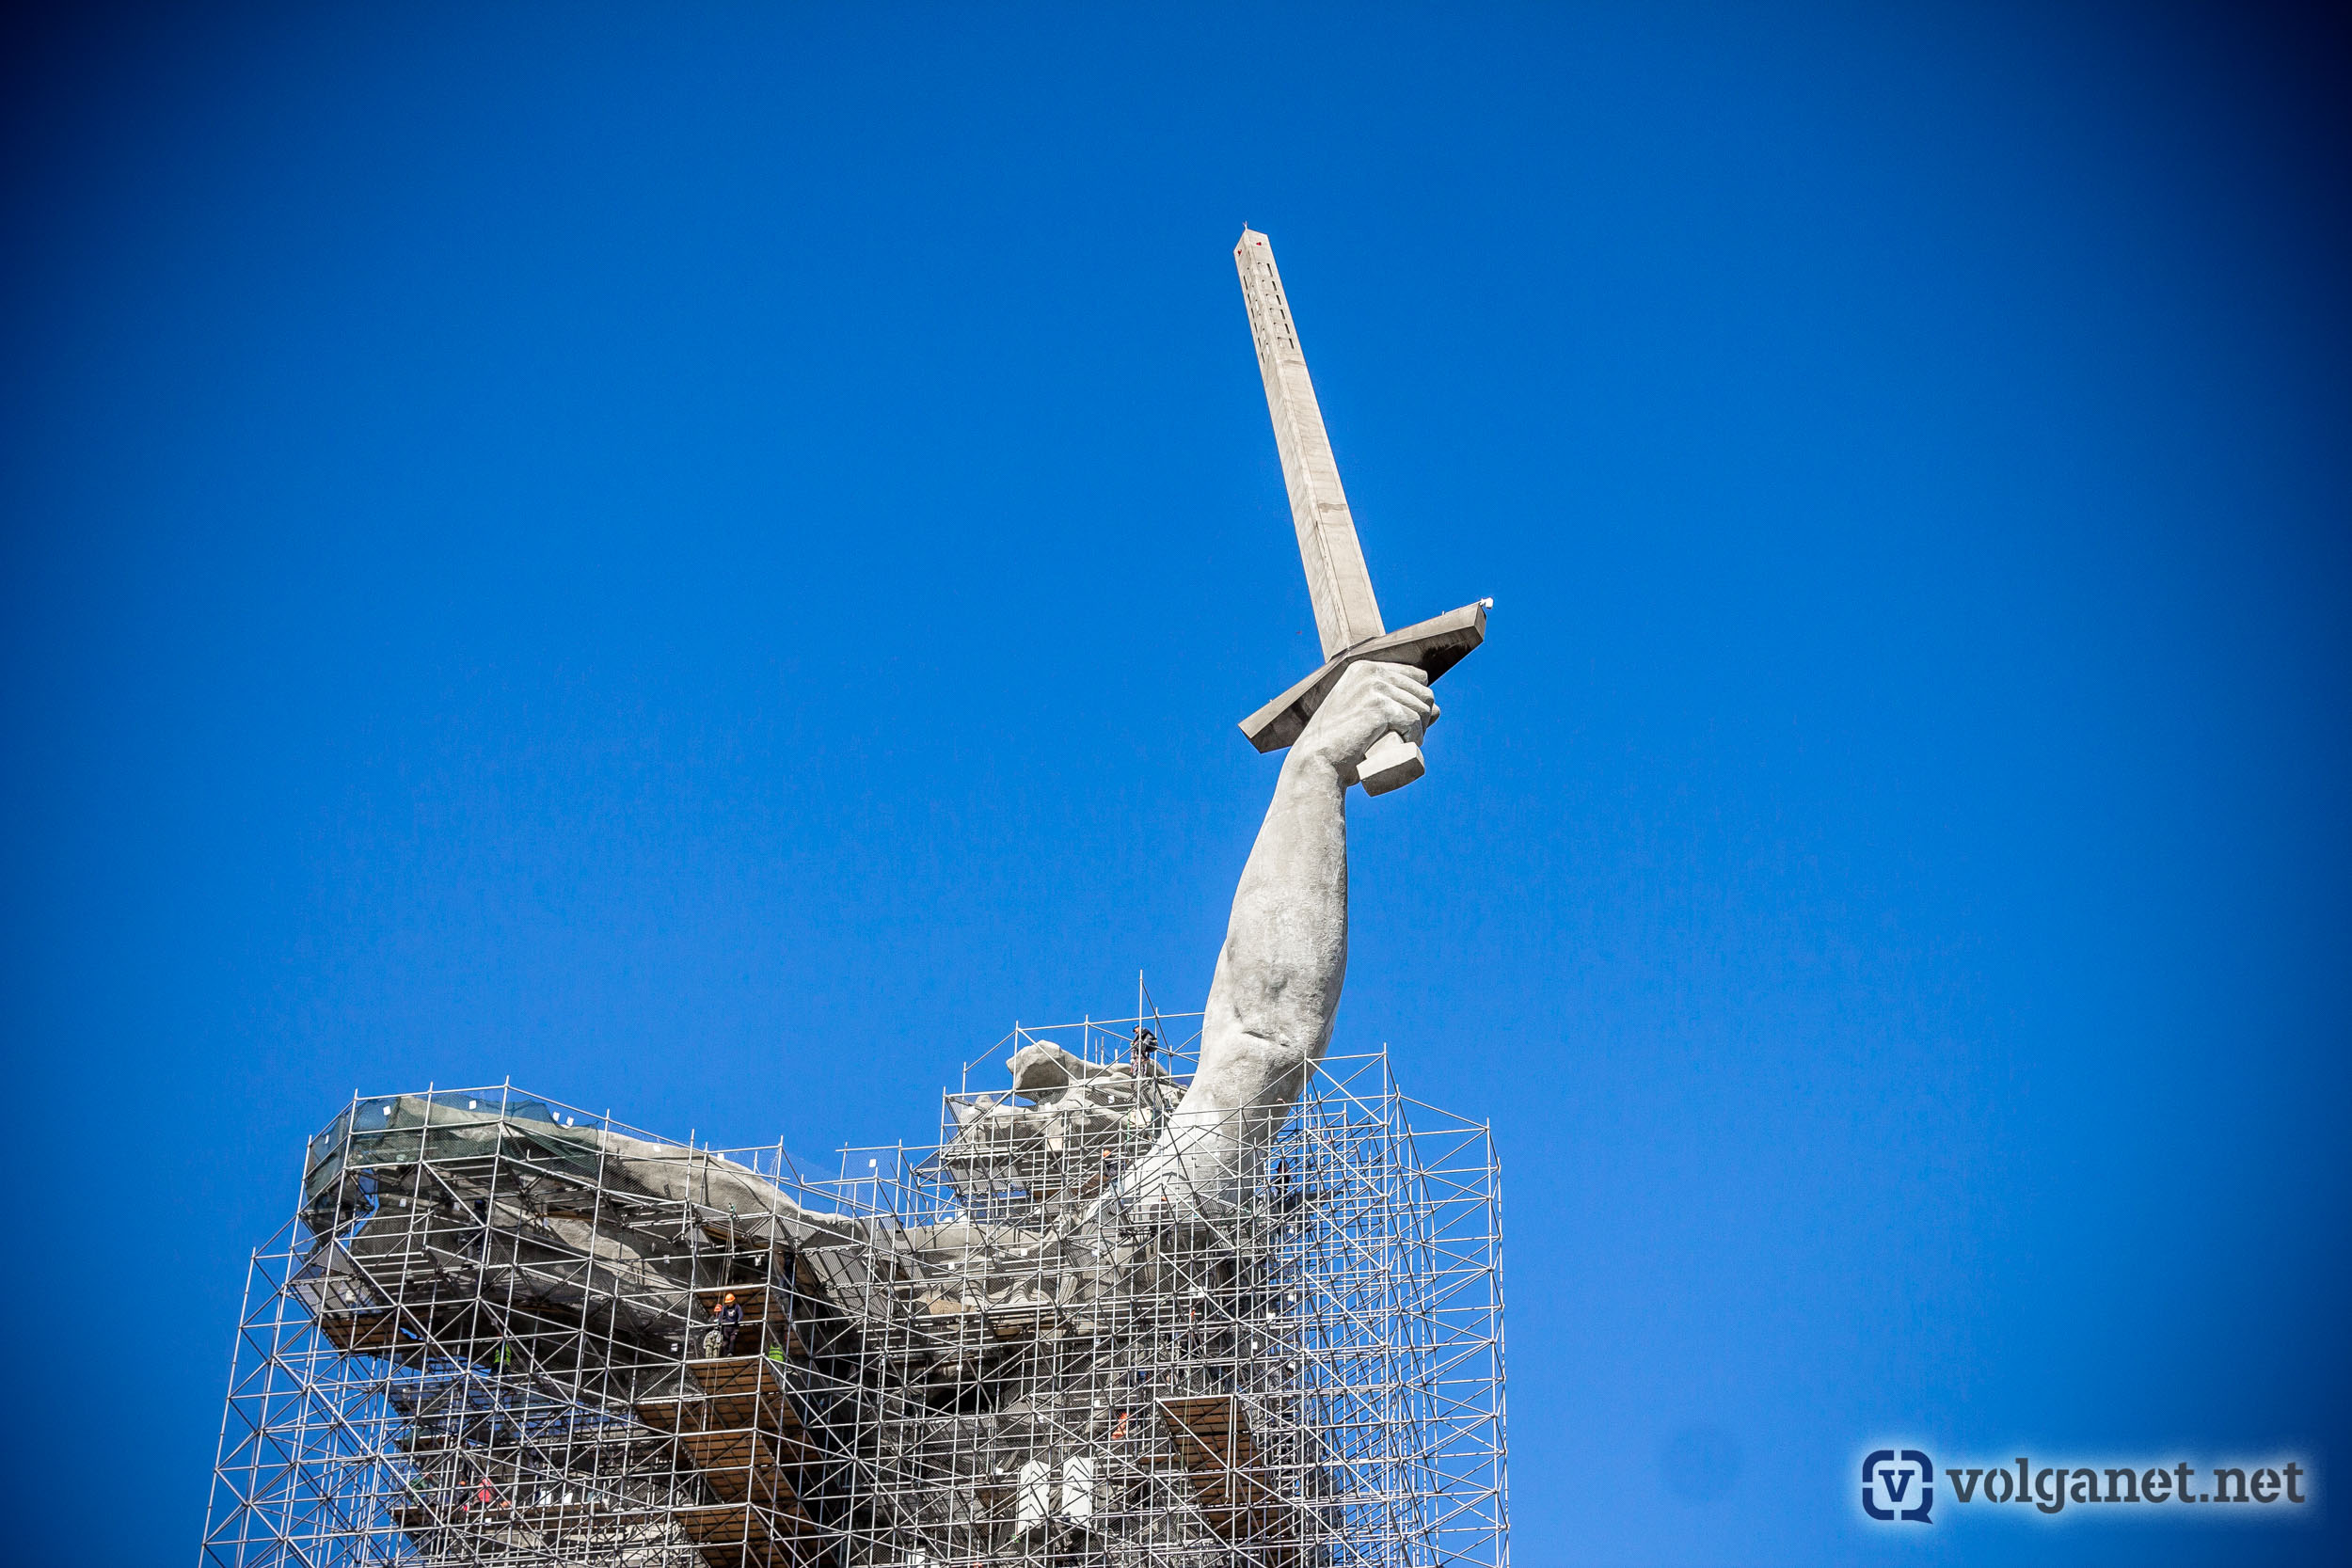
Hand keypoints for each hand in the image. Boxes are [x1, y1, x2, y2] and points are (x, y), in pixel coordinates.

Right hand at [1293, 660, 1437, 773]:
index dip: (1419, 701)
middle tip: (1410, 738)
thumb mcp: (1364, 713)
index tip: (1412, 722)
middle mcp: (1370, 672)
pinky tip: (1409, 744)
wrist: (1317, 759)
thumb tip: (1438, 710)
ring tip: (1408, 743)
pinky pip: (1413, 720)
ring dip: (1421, 729)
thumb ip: (1389, 704)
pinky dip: (1416, 735)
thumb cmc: (1341, 742)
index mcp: (1365, 668)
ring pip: (1422, 708)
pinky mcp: (1379, 708)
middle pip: (1424, 692)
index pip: (1417, 676)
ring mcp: (1374, 688)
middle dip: (1424, 717)